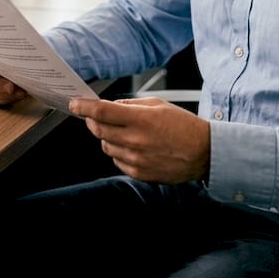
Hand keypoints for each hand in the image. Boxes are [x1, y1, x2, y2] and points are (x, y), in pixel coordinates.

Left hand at [68, 97, 210, 183]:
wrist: (203, 153)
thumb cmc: (183, 126)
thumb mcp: (158, 105)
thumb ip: (131, 105)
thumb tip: (110, 106)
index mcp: (141, 119)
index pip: (101, 112)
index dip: (83, 107)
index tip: (75, 104)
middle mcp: (136, 140)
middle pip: (98, 129)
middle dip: (92, 121)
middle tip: (96, 116)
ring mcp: (136, 159)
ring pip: (105, 146)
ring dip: (108, 137)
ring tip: (125, 132)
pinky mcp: (138, 173)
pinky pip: (117, 160)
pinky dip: (119, 152)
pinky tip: (134, 146)